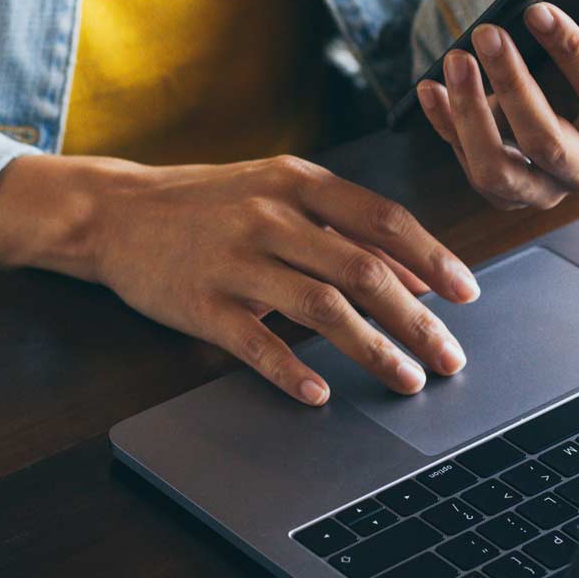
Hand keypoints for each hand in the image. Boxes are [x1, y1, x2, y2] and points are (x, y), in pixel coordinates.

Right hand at [0, 153, 479, 404]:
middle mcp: (270, 216)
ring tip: (405, 380)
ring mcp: (234, 259)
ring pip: (321, 309)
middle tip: (448, 357)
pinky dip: (290, 371)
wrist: (112, 211)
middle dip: (416, 320)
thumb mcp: (277, 193)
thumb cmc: (207, 203)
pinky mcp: (199, 302)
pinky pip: (255, 342)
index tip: (466, 295)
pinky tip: (318, 395)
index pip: (383, 220)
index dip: (432, 259)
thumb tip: (417, 274)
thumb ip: (345, 227)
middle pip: (362, 271)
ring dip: (371, 350)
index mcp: (296, 182)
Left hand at [417, 0, 578, 209]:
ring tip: (453, 58)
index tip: (535, 9)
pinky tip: (428, 88)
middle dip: (512, 85)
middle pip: (546, 139)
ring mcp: (544, 190)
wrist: (574, 109)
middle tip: (486, 31)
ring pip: (500, 170)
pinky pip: (467, 166)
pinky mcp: (504, 191)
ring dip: (471, 114)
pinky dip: (445, 126)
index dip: (569, 51)